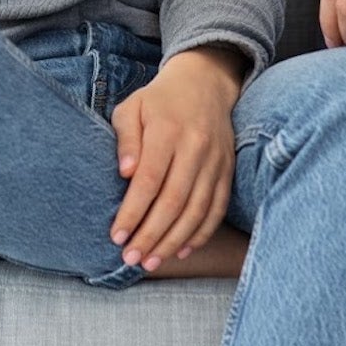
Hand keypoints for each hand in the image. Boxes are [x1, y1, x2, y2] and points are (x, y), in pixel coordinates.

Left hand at [108, 48, 241, 270]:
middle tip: (131, 259)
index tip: (117, 236)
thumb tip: (124, 173)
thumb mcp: (132, 107)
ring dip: (173, 241)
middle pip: (174, 200)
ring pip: (197, 210)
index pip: (150, 179)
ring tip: (151, 261)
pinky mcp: (228, 171)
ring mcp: (216, 161)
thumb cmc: (158, 101)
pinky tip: (181, 250)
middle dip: (151, 235)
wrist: (204, 84)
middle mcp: (196, 147)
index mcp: (168, 129)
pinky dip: (200, 233)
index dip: (133, 211)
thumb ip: (126, 138)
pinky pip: (217, 209)